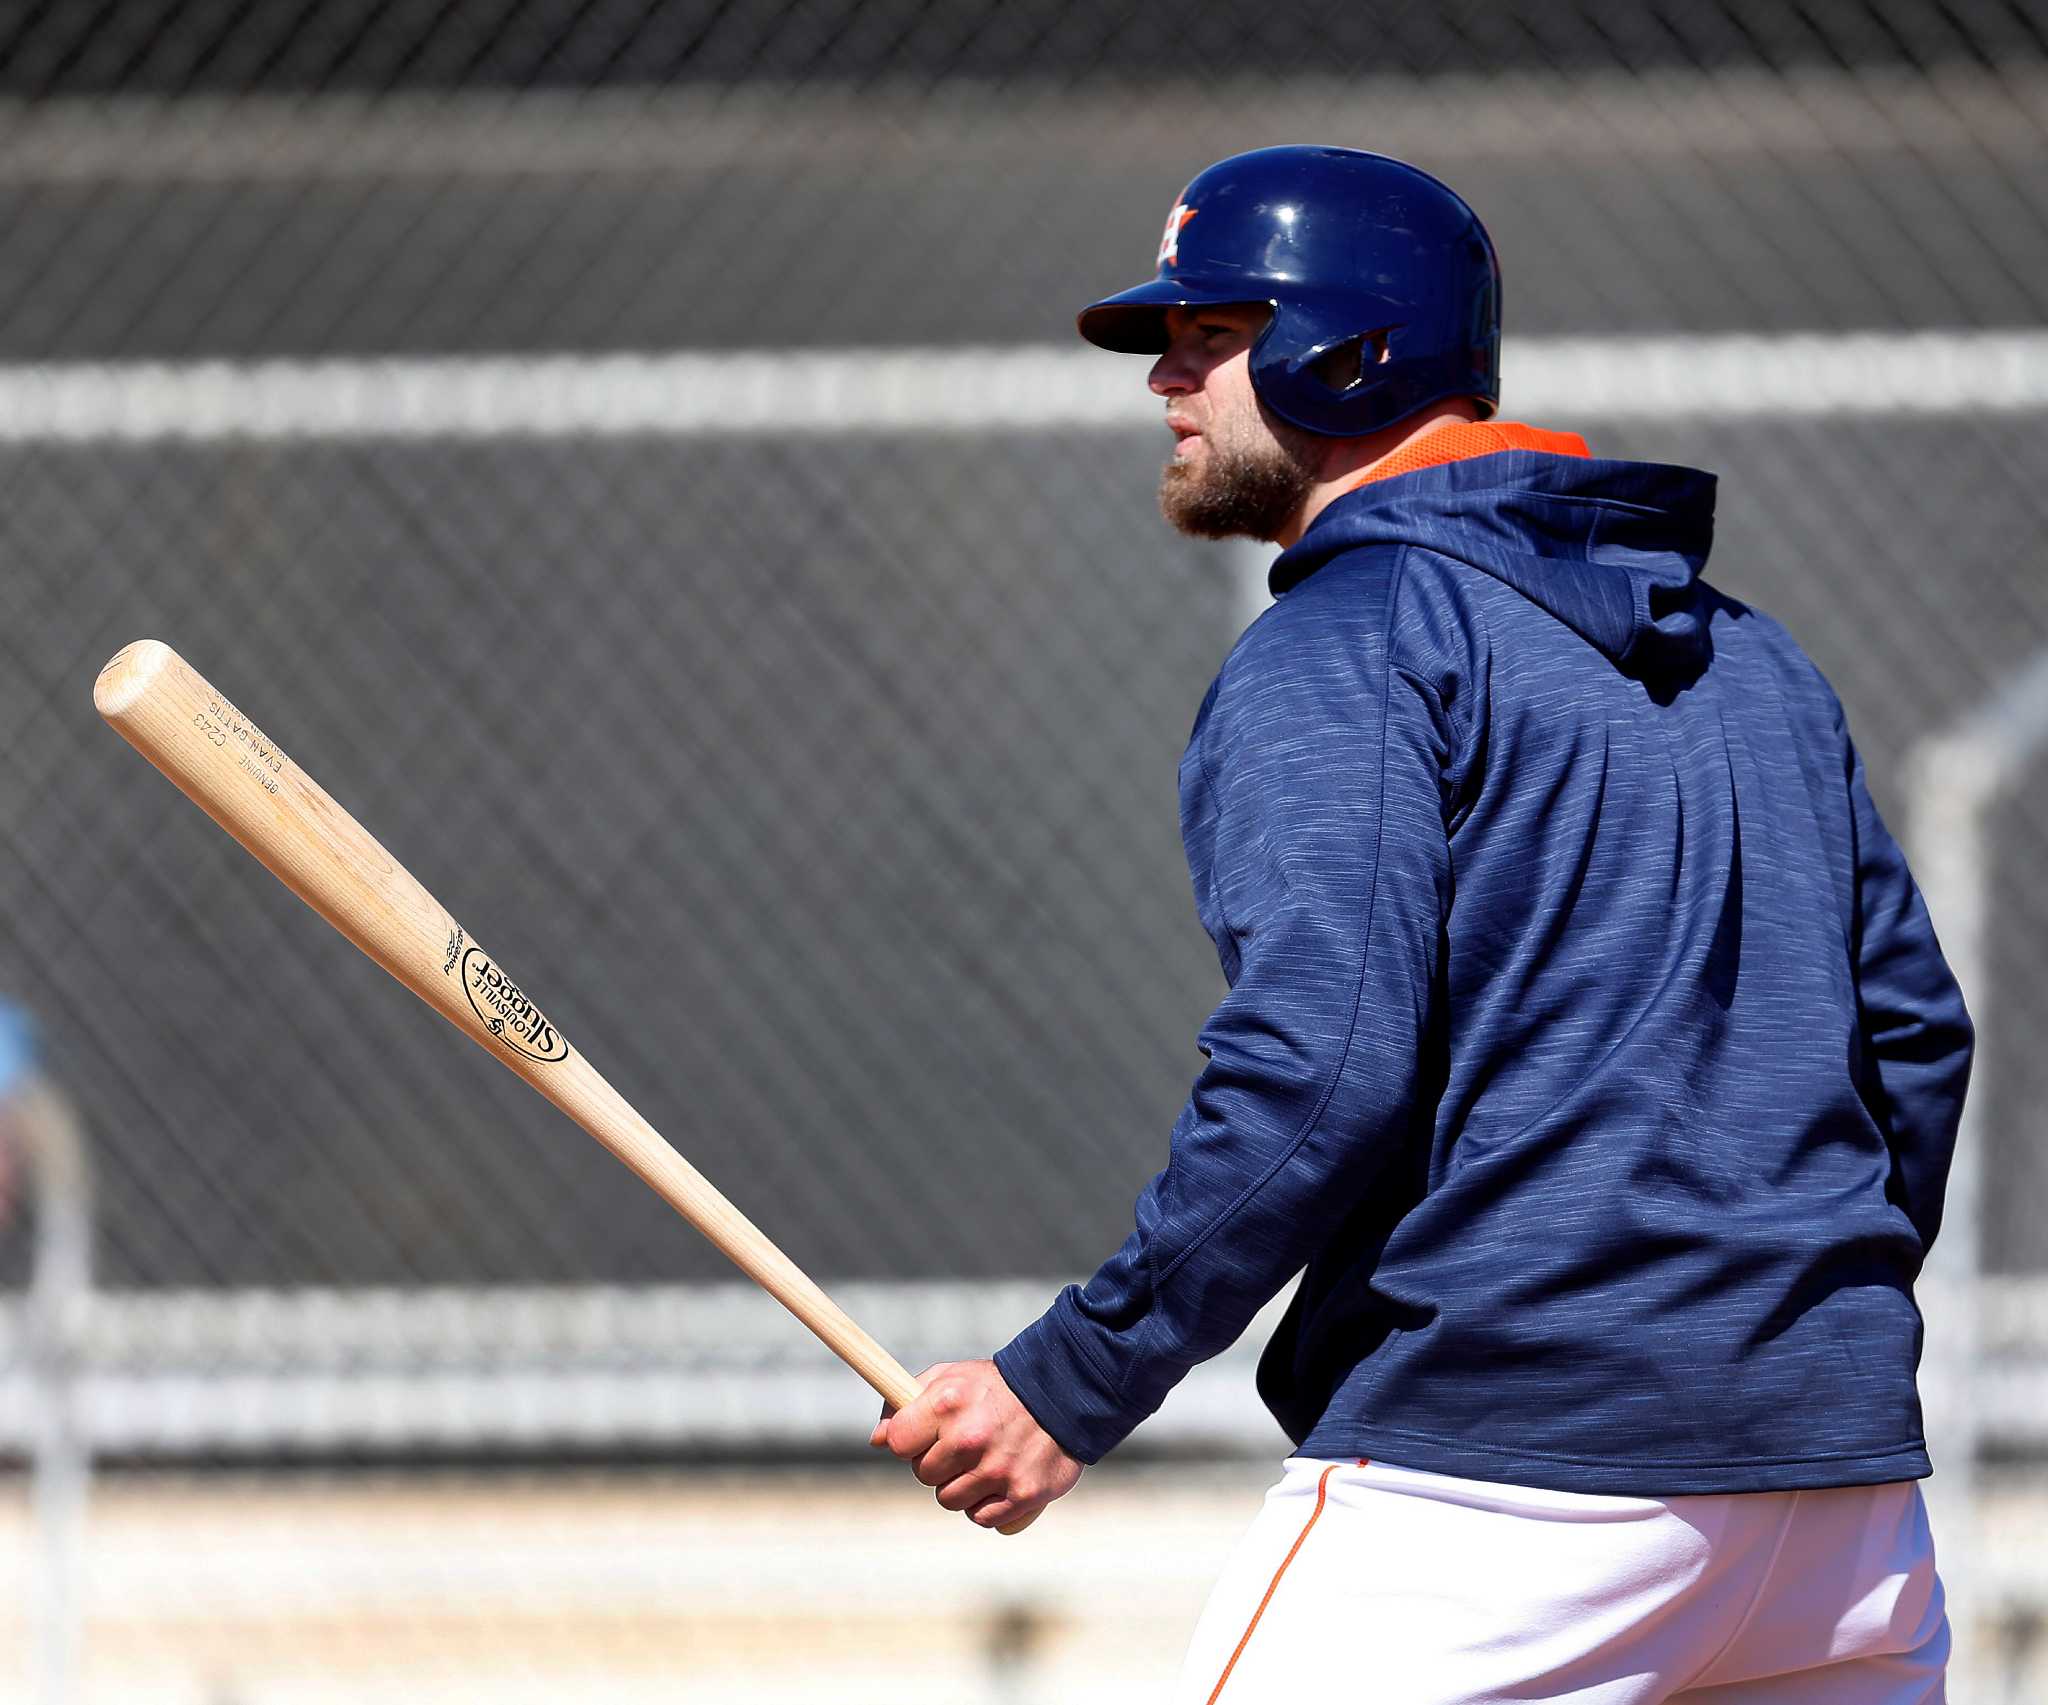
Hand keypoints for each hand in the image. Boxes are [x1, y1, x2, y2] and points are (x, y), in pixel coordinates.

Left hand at [869, 1359, 1082, 1530]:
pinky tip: (1000, 1480)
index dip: (908, 1441)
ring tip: (983, 1461)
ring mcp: (997, 1470)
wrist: (1065, 1393)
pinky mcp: (1022, 1495)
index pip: (897, 1442)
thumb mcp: (952, 1377)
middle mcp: (970, 1438)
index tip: (923, 1435)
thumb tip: (877, 1439)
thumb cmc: (998, 1388)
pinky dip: (987, 1505)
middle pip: (922, 1475)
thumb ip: (908, 1402)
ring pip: (949, 1500)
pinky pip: (981, 1518)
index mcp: (947, 1403)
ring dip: (961, 1486)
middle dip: (937, 1463)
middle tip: (962, 1445)